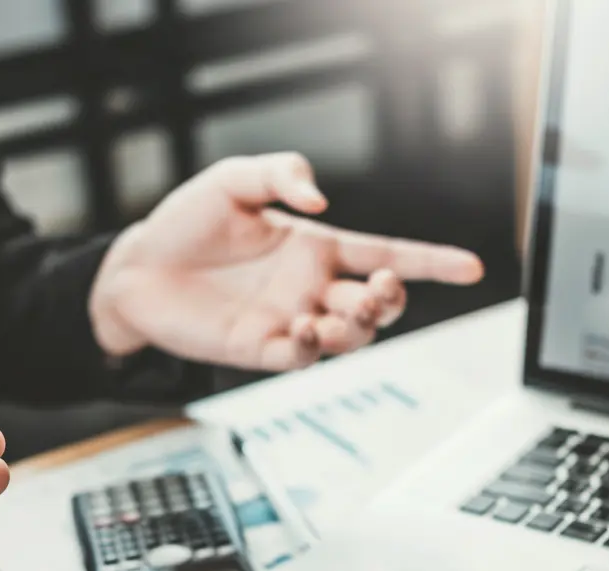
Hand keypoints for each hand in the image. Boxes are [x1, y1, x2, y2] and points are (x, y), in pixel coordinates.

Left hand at [89, 153, 484, 371]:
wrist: (135, 268)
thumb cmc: (187, 223)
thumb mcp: (233, 179)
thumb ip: (281, 174)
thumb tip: (322, 199)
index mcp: (318, 247)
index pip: (388, 255)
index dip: (432, 262)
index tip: (473, 267)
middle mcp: (312, 287)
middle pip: (379, 304)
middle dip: (392, 300)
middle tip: (379, 291)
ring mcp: (290, 320)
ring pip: (349, 337)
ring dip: (356, 329)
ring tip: (334, 314)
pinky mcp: (260, 349)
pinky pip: (300, 358)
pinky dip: (309, 348)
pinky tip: (298, 327)